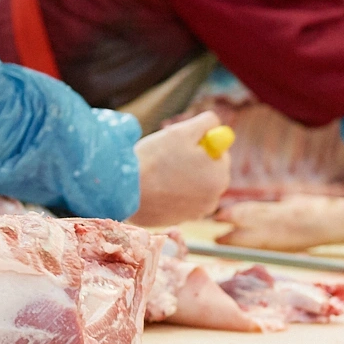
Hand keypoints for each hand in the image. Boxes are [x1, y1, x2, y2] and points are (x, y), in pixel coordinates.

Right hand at [130, 111, 230, 225]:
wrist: (124, 189)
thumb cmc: (154, 158)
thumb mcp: (182, 132)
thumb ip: (206, 123)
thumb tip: (215, 123)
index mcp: (219, 176)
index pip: (219, 153)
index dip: (199, 145)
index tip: (180, 145)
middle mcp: (213, 198)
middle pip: (208, 171)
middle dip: (192, 163)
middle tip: (168, 158)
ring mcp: (196, 212)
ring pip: (194, 186)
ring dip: (183, 179)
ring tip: (159, 174)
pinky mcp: (179, 220)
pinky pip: (180, 201)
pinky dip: (171, 194)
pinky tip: (155, 188)